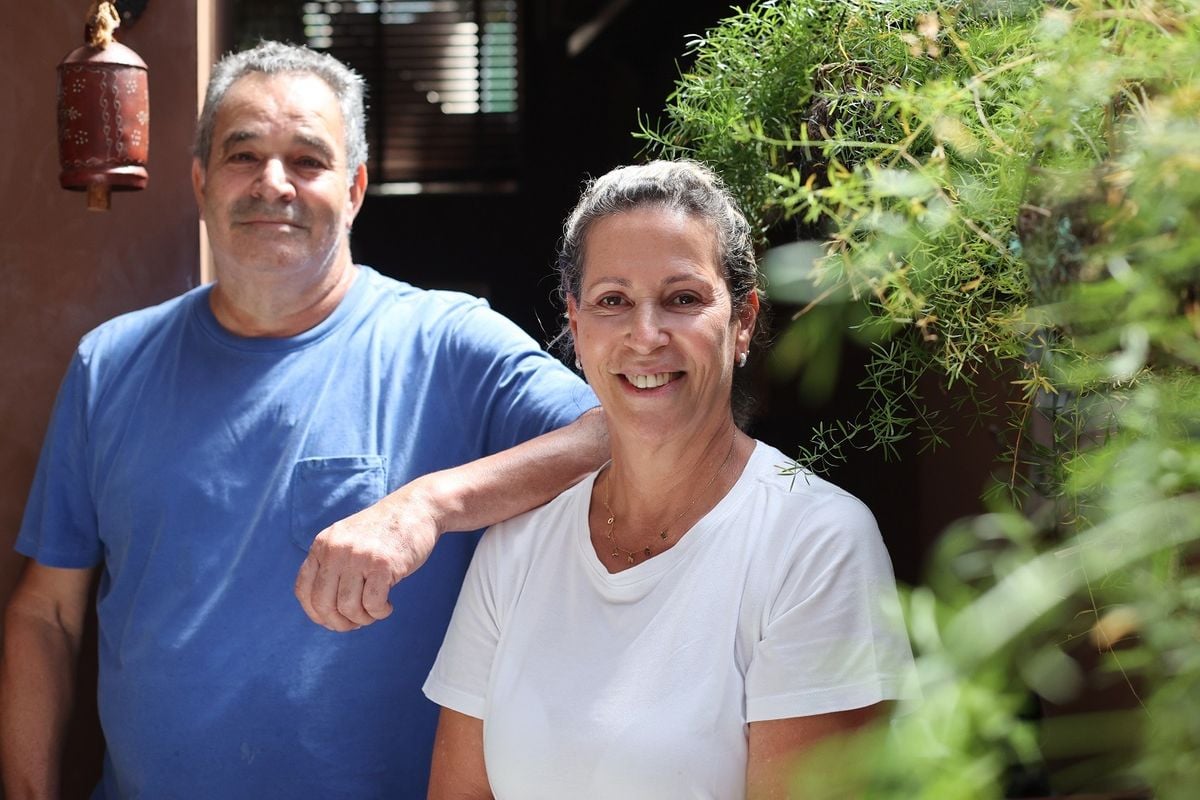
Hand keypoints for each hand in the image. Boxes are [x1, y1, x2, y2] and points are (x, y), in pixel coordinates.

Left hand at [294, 482, 441, 631]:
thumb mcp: (347, 541)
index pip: (304, 590)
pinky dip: (380, 613)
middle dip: (339, 623)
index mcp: (323, 545)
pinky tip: (388, 605)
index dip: (316, 614)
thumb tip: (325, 613)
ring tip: (375, 611)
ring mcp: (359, 556)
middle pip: (323, 604)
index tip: (332, 621)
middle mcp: (336, 550)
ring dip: (363, 618)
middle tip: (356, 623)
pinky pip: (373, 604)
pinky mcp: (383, 564)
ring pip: (348, 608)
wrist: (416, 508)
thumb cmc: (384, 531)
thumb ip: (332, 565)